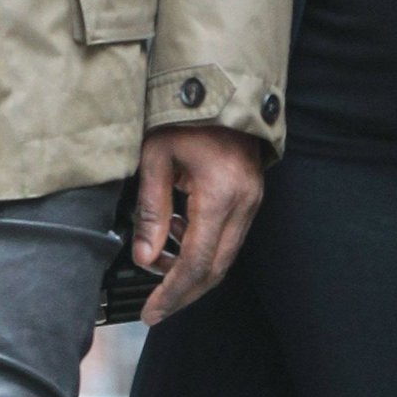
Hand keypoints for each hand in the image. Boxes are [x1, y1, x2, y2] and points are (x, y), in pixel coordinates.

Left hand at [132, 124, 262, 324]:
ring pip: (225, 256)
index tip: (151, 313)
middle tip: (155, 307)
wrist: (220, 83)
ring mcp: (251, 199)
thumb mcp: (156, 157)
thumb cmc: (185, 115)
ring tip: (157, 260)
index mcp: (220, 194)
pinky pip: (229, 236)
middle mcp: (243, 203)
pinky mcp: (250, 195)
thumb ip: (150, 210)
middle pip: (216, 269)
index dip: (172, 292)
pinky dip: (203, 247)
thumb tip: (144, 258)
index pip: (196, 262)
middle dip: (184, 292)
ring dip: (193, 270)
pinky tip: (177, 232)